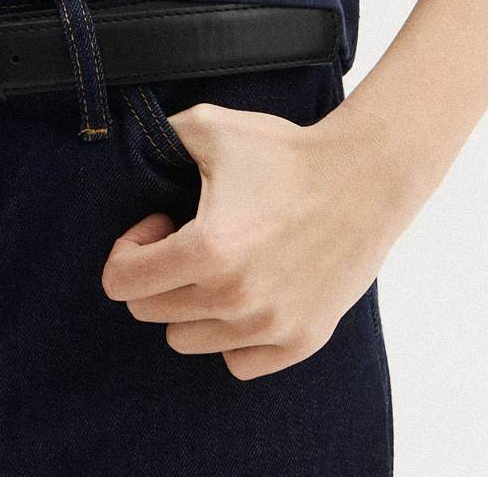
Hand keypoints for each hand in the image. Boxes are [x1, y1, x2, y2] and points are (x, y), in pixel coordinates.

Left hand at [100, 96, 400, 379]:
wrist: (365, 176)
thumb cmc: (286, 151)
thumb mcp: (210, 127)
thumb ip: (155, 138)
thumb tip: (127, 150)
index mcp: (205, 251)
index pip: (122, 283)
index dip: (129, 249)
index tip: (160, 224)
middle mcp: (234, 299)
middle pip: (151, 313)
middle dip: (158, 275)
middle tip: (189, 239)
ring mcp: (269, 326)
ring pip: (189, 341)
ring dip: (192, 306)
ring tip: (222, 263)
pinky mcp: (301, 341)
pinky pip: (237, 361)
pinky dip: (233, 334)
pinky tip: (250, 290)